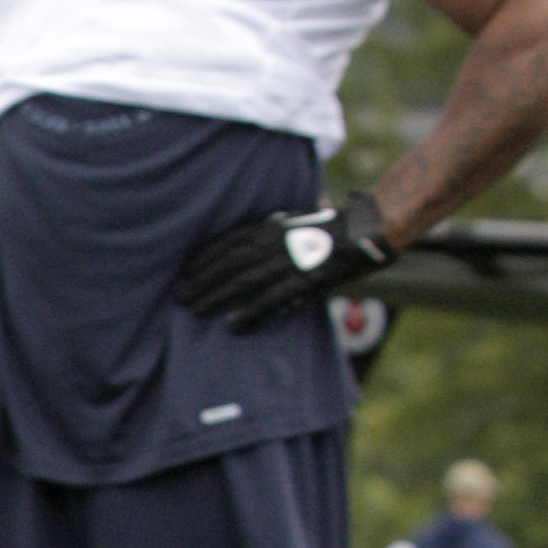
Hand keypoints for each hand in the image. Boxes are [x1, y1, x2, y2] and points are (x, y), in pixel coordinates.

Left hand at [172, 189, 395, 332]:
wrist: (366, 230)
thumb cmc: (329, 227)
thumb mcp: (293, 222)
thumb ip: (271, 230)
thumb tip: (254, 235)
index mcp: (270, 228)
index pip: (227, 242)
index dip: (203, 257)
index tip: (185, 269)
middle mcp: (273, 243)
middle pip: (228, 264)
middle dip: (201, 280)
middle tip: (180, 296)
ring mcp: (287, 262)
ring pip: (243, 281)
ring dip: (216, 297)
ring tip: (195, 311)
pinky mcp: (304, 282)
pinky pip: (272, 301)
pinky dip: (251, 313)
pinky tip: (232, 325)